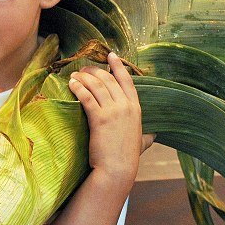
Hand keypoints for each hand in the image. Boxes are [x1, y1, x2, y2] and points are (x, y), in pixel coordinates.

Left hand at [68, 52, 144, 187]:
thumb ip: (146, 137)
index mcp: (136, 108)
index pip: (127, 81)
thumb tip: (153, 137)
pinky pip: (87, 97)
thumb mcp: (141, 144)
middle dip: (94, 71)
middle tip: (83, 69)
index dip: (118, 66)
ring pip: (96, 86)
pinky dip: (78, 88)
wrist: (117, 169)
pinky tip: (71, 85)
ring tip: (74, 76)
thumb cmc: (127, 158)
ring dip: (83, 77)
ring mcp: (113, 111)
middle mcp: (125, 106)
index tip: (110, 55)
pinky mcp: (99, 119)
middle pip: (108, 80)